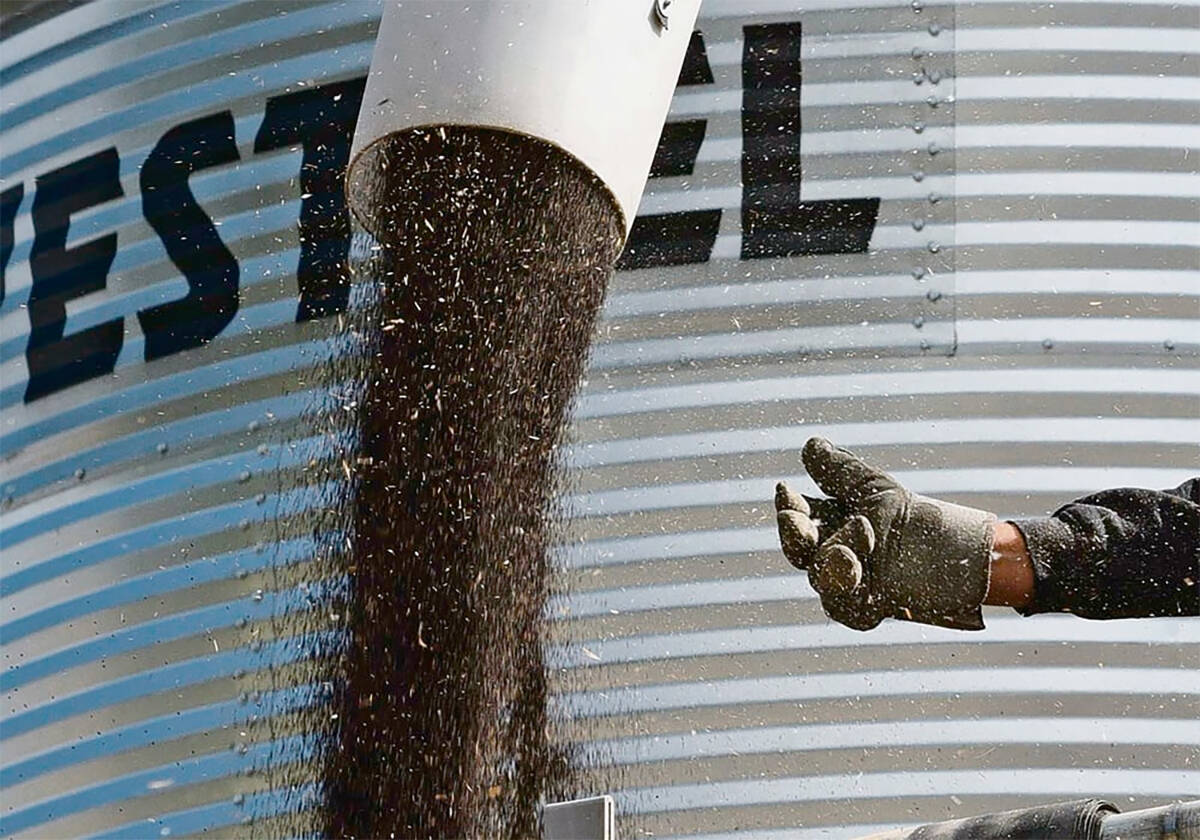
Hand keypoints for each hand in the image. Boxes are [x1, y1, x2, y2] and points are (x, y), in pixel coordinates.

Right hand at [775, 437, 996, 630]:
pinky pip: (846, 608)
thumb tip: (811, 445)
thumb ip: (841, 472)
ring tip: (845, 553)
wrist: (960, 551)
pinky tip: (856, 575)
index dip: (788, 504)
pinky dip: (847, 594)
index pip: (798, 514)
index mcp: (830, 522)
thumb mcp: (877, 489)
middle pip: (799, 549)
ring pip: (820, 579)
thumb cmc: (917, 517)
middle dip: (794, 534)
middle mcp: (831, 552)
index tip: (785, 490)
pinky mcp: (867, 608)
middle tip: (793, 520)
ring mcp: (847, 583)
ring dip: (828, 565)